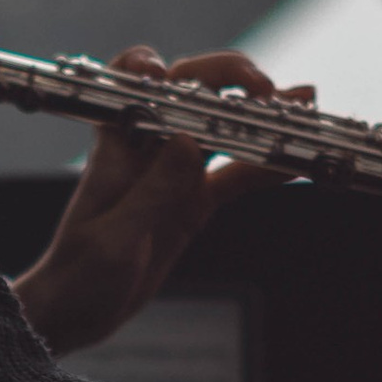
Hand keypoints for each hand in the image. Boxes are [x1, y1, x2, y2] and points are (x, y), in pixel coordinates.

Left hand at [12, 47, 308, 359]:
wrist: (73, 314)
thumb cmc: (78, 276)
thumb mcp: (114, 240)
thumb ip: (151, 193)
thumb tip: (188, 142)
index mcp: (116, 148)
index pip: (126, 84)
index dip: (147, 67)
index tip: (168, 73)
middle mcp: (148, 150)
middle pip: (192, 95)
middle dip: (232, 81)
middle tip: (269, 91)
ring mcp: (175, 174)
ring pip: (224, 132)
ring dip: (263, 117)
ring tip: (307, 106)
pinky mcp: (194, 202)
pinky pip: (236, 177)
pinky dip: (266, 168)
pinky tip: (298, 162)